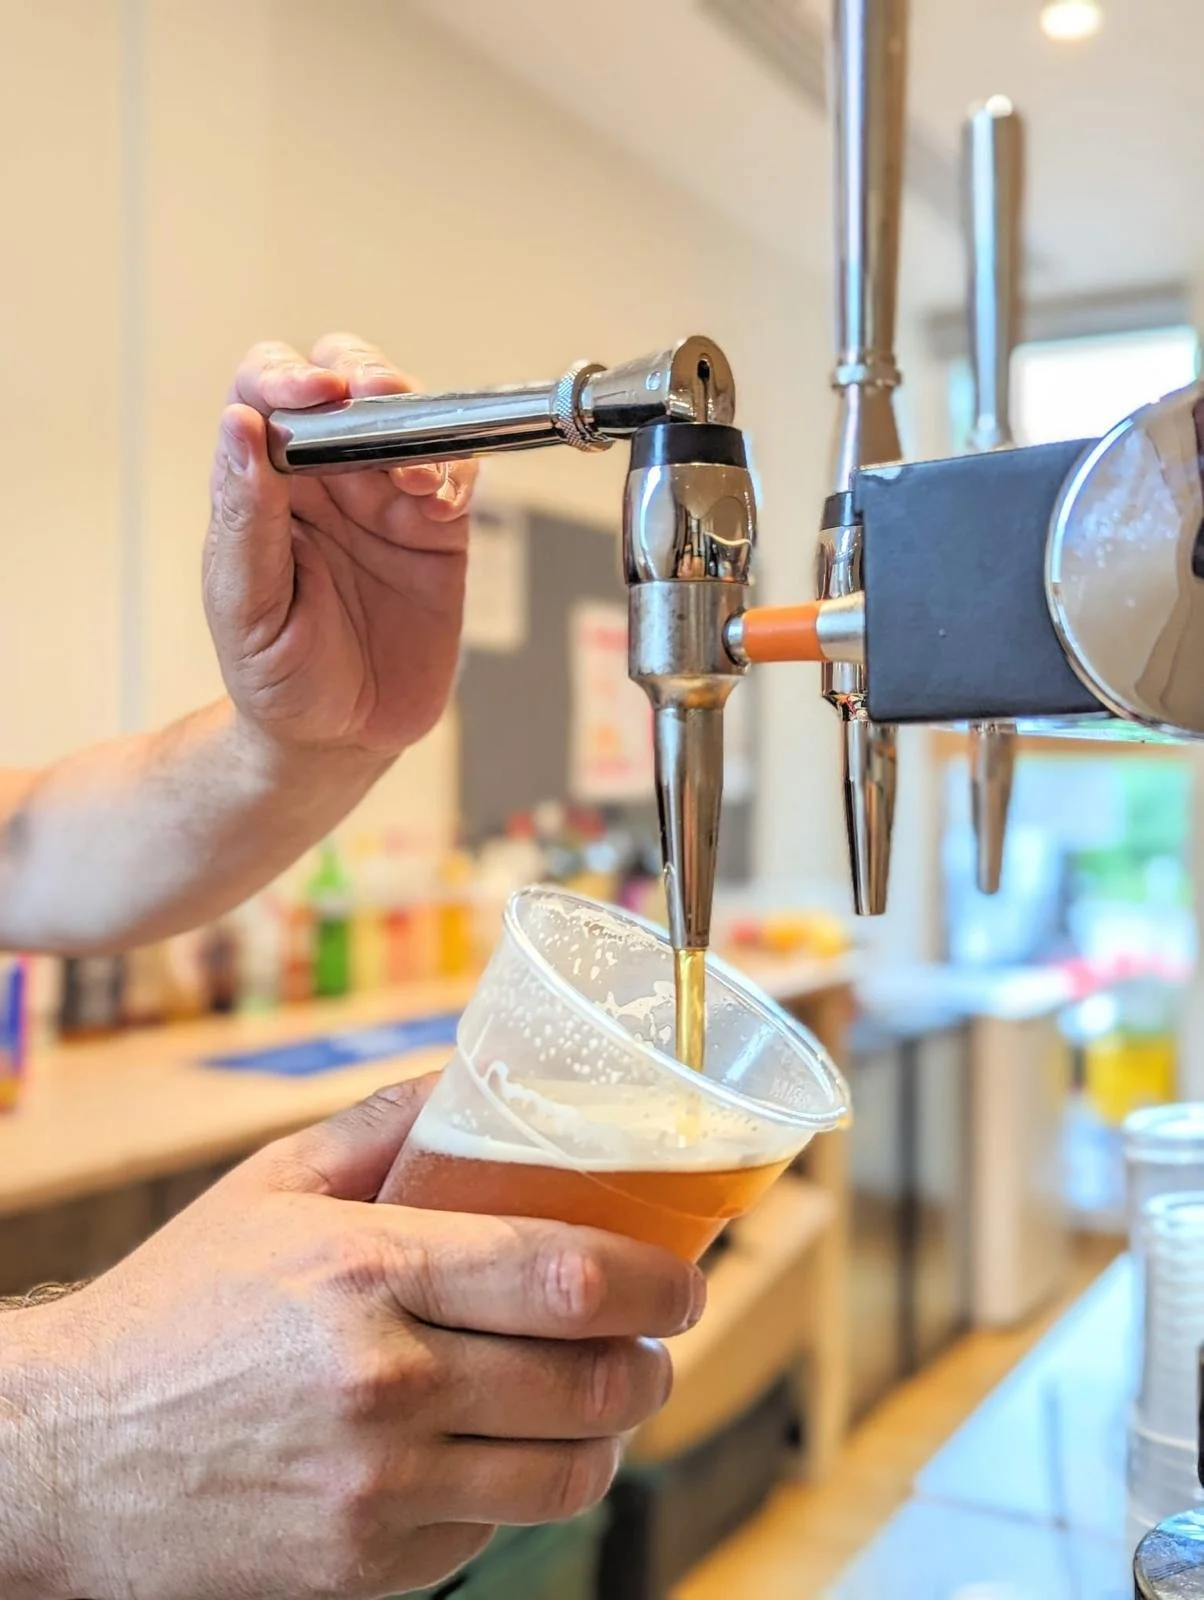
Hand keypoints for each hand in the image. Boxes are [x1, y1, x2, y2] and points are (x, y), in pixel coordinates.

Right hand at [14, 1081, 701, 1599]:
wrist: (62, 1459)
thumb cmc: (171, 1310)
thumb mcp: (267, 1189)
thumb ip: (381, 1127)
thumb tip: (472, 1078)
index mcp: (365, 1273)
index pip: (565, 1274)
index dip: (657, 1279)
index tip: (688, 1275)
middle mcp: (384, 1386)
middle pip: (590, 1380)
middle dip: (653, 1358)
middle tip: (659, 1336)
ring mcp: (377, 1491)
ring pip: (567, 1474)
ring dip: (613, 1432)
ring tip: (609, 1394)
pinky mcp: (366, 1569)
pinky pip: (497, 1532)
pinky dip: (529, 1489)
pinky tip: (514, 1449)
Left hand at [203, 334, 478, 757]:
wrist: (342, 739)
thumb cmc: (279, 679)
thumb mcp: (247, 608)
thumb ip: (246, 520)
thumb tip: (240, 425)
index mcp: (262, 486)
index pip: (264, 391)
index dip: (288, 376)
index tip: (316, 396)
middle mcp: (324, 478)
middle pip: (342, 378)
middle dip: (363, 375)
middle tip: (379, 401)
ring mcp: (384, 498)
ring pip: (407, 413)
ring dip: (416, 421)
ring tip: (414, 476)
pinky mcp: (437, 529)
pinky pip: (457, 471)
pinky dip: (456, 471)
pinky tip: (441, 503)